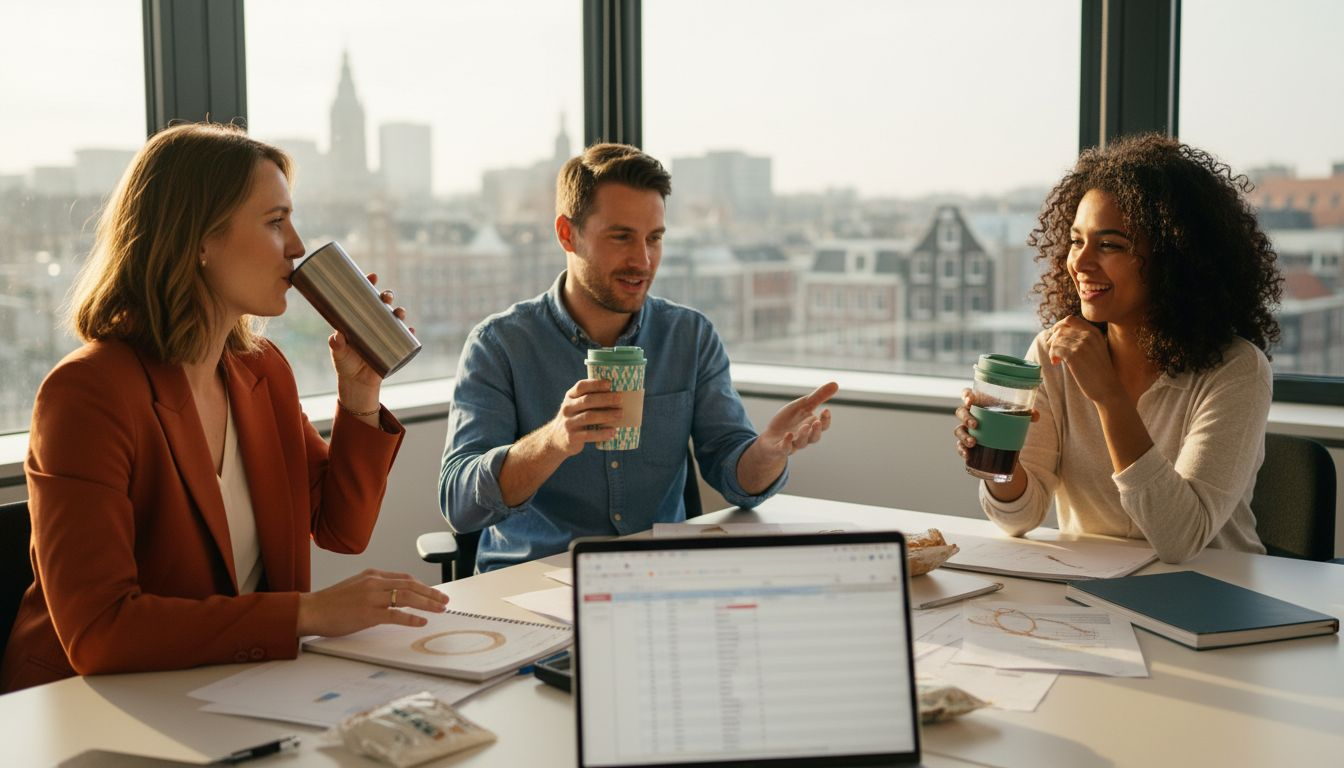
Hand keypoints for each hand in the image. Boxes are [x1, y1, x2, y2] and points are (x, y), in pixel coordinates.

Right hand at [297, 568, 447, 637]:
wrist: (311, 610)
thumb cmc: (331, 602)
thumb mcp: (355, 587)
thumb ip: (374, 588)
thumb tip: (392, 596)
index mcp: (372, 575)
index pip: (405, 578)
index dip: (422, 585)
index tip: (433, 593)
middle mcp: (374, 583)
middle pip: (411, 585)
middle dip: (431, 593)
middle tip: (445, 600)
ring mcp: (372, 597)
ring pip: (407, 597)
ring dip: (427, 603)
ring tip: (440, 609)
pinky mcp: (368, 613)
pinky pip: (395, 614)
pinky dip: (411, 617)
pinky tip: (421, 621)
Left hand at [329, 273, 415, 388]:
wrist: (357, 382)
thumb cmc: (345, 363)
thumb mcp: (338, 353)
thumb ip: (336, 345)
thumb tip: (336, 337)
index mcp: (358, 318)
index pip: (364, 296)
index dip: (369, 284)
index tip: (372, 276)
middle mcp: (373, 322)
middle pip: (383, 304)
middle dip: (387, 296)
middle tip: (386, 297)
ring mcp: (385, 334)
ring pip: (395, 318)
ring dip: (399, 312)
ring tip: (399, 313)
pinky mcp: (393, 347)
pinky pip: (404, 337)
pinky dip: (409, 333)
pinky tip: (410, 330)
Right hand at [543, 378, 622, 456]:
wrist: (556, 439)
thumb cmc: (575, 418)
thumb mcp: (576, 405)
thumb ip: (590, 399)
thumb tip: (618, 394)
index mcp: (570, 397)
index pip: (581, 386)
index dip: (595, 384)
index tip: (609, 384)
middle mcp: (567, 408)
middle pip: (587, 400)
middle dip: (605, 399)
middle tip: (620, 399)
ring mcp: (568, 423)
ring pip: (589, 416)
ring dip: (607, 415)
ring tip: (620, 414)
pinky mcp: (571, 437)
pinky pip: (588, 434)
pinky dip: (602, 433)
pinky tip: (613, 432)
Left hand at [755, 381, 837, 459]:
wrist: (770, 438)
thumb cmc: (789, 421)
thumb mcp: (802, 405)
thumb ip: (818, 397)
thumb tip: (836, 383)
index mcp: (811, 427)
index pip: (823, 426)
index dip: (826, 420)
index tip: (826, 410)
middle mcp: (804, 437)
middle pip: (814, 437)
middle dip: (816, 430)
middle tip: (817, 422)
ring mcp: (792, 444)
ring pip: (801, 443)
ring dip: (803, 435)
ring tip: (804, 426)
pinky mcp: (779, 448)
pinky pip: (784, 449)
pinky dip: (787, 443)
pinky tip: (788, 435)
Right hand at [954, 388, 1038, 461]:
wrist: (1004, 443)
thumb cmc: (1006, 423)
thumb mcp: (1017, 417)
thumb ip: (1026, 414)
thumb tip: (1035, 415)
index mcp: (979, 404)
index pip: (968, 395)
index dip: (966, 395)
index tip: (969, 400)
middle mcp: (970, 415)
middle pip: (960, 412)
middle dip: (966, 418)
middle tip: (975, 424)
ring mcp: (967, 430)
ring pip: (958, 430)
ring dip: (964, 436)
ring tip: (973, 443)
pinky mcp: (966, 444)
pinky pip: (960, 447)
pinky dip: (962, 450)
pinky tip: (968, 455)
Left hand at [1045, 316, 1119, 404]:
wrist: (1108, 388)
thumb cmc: (1099, 371)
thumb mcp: (1095, 349)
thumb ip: (1083, 339)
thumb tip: (1058, 334)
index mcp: (1094, 332)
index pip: (1070, 319)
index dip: (1059, 326)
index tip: (1056, 337)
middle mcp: (1088, 335)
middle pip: (1061, 328)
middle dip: (1053, 338)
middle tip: (1054, 351)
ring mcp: (1081, 345)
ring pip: (1056, 339)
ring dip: (1052, 349)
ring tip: (1057, 359)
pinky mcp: (1074, 355)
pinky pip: (1055, 349)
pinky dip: (1052, 355)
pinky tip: (1057, 363)